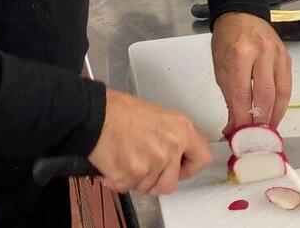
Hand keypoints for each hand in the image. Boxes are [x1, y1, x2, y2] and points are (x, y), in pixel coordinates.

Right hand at [88, 88, 212, 194]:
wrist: (96, 115)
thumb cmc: (121, 111)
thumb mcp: (159, 116)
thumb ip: (172, 138)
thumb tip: (175, 157)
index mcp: (181, 130)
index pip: (203, 158)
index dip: (189, 167)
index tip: (179, 167)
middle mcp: (170, 148)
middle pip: (170, 183)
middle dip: (156, 179)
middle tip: (143, 166)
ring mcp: (151, 164)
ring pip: (148, 187)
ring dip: (136, 178)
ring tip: (126, 158)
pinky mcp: (131, 175)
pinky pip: (127, 188)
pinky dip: (118, 180)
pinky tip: (113, 164)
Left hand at [211, 12, 292, 136]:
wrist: (242, 14)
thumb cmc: (226, 41)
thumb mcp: (220, 68)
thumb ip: (229, 98)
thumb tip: (233, 127)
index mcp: (240, 55)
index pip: (243, 95)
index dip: (242, 119)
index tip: (239, 136)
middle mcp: (262, 53)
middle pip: (266, 96)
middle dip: (261, 121)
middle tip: (256, 139)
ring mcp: (278, 55)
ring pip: (282, 93)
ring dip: (276, 116)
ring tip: (268, 131)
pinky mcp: (287, 57)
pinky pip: (287, 85)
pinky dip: (282, 103)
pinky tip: (275, 114)